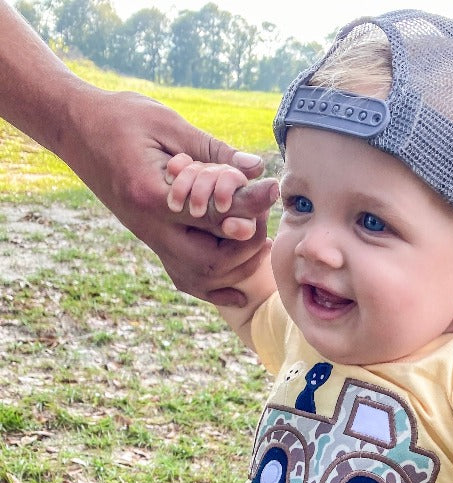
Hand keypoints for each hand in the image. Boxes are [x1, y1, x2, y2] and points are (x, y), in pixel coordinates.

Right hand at [66, 89, 278, 304]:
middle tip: (263, 217)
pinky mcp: (150, 241)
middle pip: (209, 260)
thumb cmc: (120, 117)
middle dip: (245, 244)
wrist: (74, 128)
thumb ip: (212, 151)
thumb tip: (256, 169)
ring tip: (258, 239)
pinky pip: (183, 279)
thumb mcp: (168, 124)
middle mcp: (148, 226)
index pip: (212, 213)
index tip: (273, 190)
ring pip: (198, 278)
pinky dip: (213, 288)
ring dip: (235, 266)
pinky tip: (238, 291)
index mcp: (150, 194)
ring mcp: (148, 238)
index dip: (249, 204)